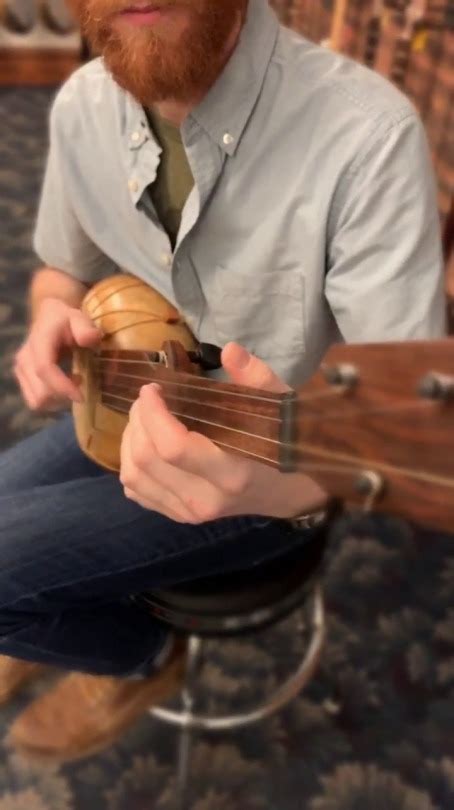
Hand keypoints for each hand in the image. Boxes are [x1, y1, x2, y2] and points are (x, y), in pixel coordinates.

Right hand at [14, 298, 101, 410]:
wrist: (50, 317)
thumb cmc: (67, 320)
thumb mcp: (79, 318)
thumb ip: (85, 328)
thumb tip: (91, 338)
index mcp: (39, 342)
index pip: (44, 369)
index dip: (62, 386)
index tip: (81, 396)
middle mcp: (24, 358)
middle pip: (40, 392)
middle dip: (63, 395)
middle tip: (81, 381)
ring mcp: (21, 370)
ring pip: (37, 400)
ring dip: (58, 399)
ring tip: (73, 382)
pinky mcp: (22, 378)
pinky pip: (35, 400)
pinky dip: (51, 399)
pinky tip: (63, 385)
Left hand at [120, 343, 326, 521]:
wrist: (288, 490)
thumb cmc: (282, 442)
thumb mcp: (279, 406)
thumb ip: (257, 378)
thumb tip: (230, 350)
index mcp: (233, 473)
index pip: (173, 447)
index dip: (152, 414)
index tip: (152, 388)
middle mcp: (206, 500)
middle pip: (146, 459)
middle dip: (138, 420)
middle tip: (147, 398)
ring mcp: (190, 514)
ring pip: (134, 476)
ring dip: (129, 440)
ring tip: (143, 417)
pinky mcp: (179, 517)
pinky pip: (136, 491)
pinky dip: (130, 464)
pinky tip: (145, 443)